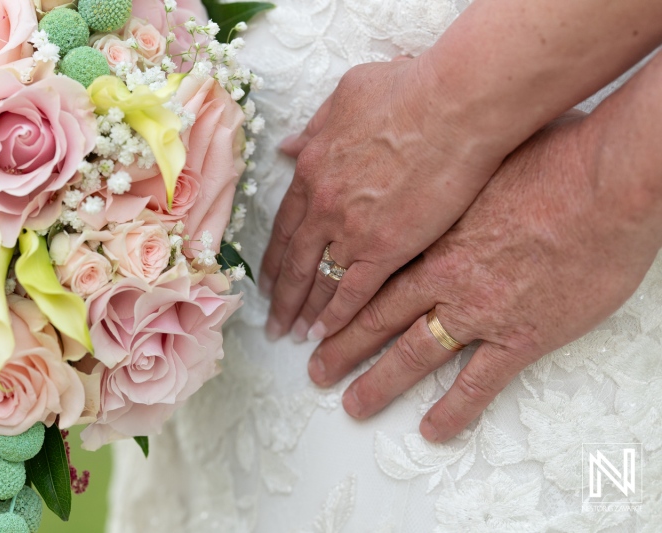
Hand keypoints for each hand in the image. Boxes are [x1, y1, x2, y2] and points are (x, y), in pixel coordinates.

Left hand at [260, 57, 508, 342]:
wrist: (452, 105)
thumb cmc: (406, 90)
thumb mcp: (347, 95)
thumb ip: (315, 128)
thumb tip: (288, 147)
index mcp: (312, 170)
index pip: (284, 225)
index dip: (274, 258)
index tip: (269, 280)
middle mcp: (322, 205)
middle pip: (294, 261)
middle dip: (282, 296)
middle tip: (274, 324)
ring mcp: (351, 229)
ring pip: (317, 281)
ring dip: (303, 312)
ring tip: (294, 337)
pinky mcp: (386, 248)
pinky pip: (352, 291)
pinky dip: (336, 316)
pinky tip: (324, 334)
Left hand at [308, 112, 661, 441]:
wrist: (606, 183)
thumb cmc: (552, 158)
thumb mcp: (481, 157)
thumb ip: (446, 175)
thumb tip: (425, 165)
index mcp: (432, 236)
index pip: (371, 275)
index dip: (338, 299)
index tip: (315, 315)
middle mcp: (445, 278)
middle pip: (378, 319)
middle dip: (341, 347)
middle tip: (315, 370)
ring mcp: (479, 310)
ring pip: (415, 355)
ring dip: (379, 383)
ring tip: (353, 405)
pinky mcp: (522, 335)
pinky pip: (480, 382)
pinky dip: (455, 410)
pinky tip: (433, 429)